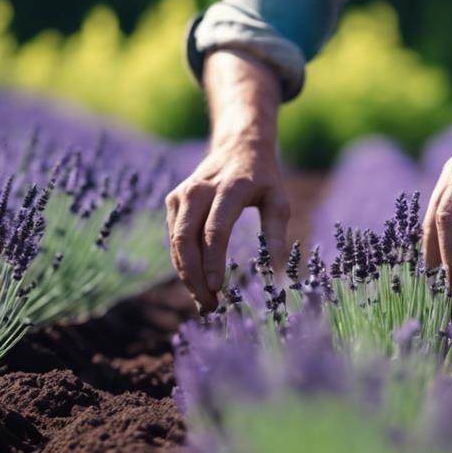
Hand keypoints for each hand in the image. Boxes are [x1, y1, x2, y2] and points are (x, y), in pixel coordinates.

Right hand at [165, 143, 288, 310]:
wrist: (238, 146)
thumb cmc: (263, 178)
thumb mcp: (278, 199)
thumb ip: (276, 233)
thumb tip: (277, 272)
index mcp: (229, 189)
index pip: (214, 231)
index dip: (213, 263)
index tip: (217, 290)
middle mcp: (199, 190)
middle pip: (186, 240)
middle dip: (195, 277)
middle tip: (210, 306)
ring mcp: (182, 195)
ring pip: (176, 242)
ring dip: (186, 275)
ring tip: (204, 302)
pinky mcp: (173, 201)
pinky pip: (173, 238)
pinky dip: (182, 263)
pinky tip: (196, 284)